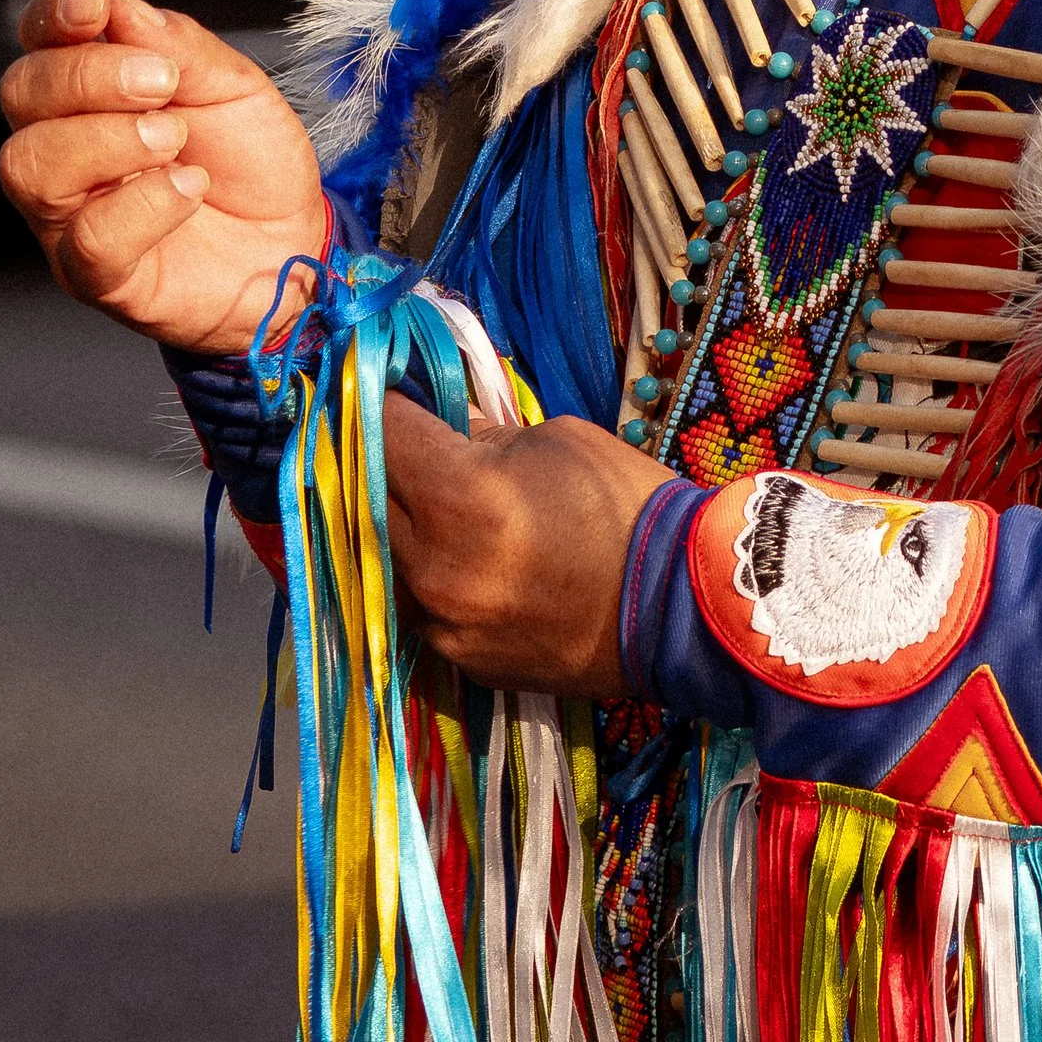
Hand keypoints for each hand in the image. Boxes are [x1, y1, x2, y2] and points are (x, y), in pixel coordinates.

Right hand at [0, 0, 332, 355]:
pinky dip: (144, 204)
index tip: (92, 6)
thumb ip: (180, 47)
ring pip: (29, 166)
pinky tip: (188, 186)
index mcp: (92, 91)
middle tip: (161, 83)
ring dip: (107, 139)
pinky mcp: (96, 274)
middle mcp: (65, 148)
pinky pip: (86, 238)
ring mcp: (70, 214)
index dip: (52, 16)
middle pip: (20, 95)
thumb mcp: (234, 86)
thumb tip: (123, 10)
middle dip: (86, 75)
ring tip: (175, 139)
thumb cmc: (251, 164)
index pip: (40, 43)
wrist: (294, 242)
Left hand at [382, 392, 670, 696]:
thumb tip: (442, 425)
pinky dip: (425, 574)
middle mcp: (432, 566)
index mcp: (457, 496)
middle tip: (389, 435)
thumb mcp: (555, 438)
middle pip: (361, 498)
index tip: (374, 381)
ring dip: (390, 522)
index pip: (381, 431)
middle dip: (372, 459)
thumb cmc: (626, 503)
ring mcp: (441, 622)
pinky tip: (453, 555)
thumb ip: (482, 433)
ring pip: (380, 559)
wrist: (680, 608)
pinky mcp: (459, 659)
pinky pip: (417, 606)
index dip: (374, 398)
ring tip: (415, 497)